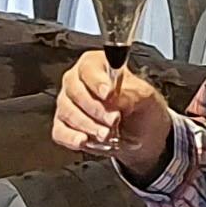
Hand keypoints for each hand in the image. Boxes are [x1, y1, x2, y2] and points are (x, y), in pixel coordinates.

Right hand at [53, 51, 173, 179]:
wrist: (142, 136)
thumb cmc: (141, 109)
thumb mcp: (145, 97)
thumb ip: (129, 92)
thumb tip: (112, 96)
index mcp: (97, 66)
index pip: (89, 68)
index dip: (97, 81)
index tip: (108, 94)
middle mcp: (77, 82)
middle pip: (75, 91)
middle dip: (95, 109)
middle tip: (113, 120)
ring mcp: (68, 104)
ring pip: (68, 112)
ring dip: (88, 126)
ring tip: (106, 134)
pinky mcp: (63, 126)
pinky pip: (60, 131)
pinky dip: (72, 138)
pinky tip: (84, 141)